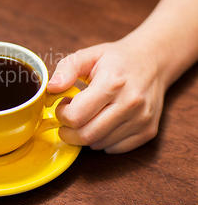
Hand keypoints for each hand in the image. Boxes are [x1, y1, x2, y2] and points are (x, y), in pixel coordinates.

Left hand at [47, 39, 165, 152]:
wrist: (153, 61)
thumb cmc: (116, 59)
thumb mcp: (88, 55)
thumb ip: (66, 69)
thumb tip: (51, 88)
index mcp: (112, 83)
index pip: (76, 116)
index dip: (61, 113)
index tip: (63, 104)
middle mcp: (130, 104)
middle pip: (86, 135)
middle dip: (68, 131)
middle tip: (68, 117)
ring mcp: (141, 120)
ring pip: (99, 144)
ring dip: (85, 135)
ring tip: (88, 115)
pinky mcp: (148, 131)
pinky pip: (114, 149)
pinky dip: (102, 140)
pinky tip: (102, 122)